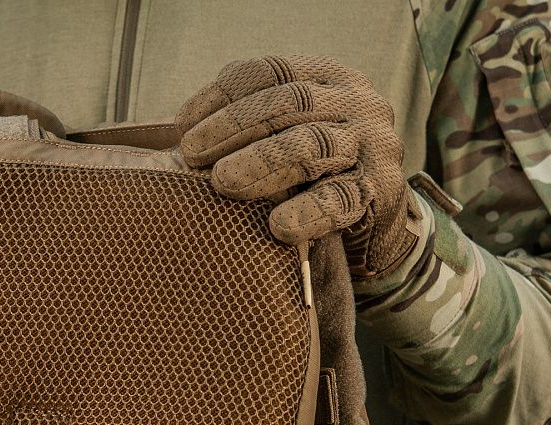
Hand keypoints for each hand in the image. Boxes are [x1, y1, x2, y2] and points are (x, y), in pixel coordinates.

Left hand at [176, 55, 416, 278]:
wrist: (378, 220)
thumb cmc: (314, 178)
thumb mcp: (283, 142)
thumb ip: (244, 131)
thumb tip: (172, 134)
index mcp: (326, 78)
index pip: (270, 72)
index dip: (223, 96)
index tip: (182, 127)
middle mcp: (354, 101)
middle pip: (290, 101)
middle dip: (234, 127)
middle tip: (193, 156)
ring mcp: (370, 144)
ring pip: (313, 144)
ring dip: (262, 162)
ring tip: (223, 183)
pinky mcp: (377, 191)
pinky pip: (340, 199)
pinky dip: (307, 212)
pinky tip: (277, 225)